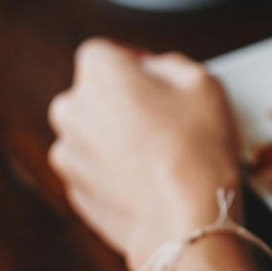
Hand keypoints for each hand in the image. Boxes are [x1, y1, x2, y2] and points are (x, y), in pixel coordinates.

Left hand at [48, 39, 241, 270]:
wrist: (186, 218)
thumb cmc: (196, 149)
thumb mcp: (202, 80)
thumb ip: (169, 63)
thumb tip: (157, 71)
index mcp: (99, 73)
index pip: (106, 52)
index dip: (134, 63)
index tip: (157, 78)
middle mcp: (72, 109)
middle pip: (95, 93)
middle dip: (124, 100)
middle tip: (165, 115)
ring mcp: (69, 154)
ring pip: (94, 132)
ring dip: (118, 136)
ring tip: (161, 151)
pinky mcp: (76, 192)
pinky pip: (96, 168)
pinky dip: (116, 169)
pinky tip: (151, 177)